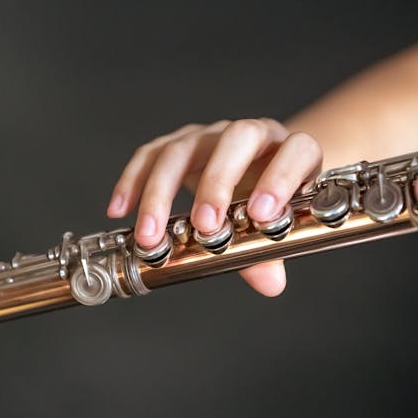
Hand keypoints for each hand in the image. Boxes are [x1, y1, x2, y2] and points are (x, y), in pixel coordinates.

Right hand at [107, 118, 322, 296]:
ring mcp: (212, 135)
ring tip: (151, 234)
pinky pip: (151, 154)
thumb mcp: (276, 225)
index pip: (296, 151)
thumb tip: (269, 283)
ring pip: (184, 148)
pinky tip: (121, 210)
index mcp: (290, 151)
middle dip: (217, 182)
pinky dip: (133, 181)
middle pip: (237, 139)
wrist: (256, 173)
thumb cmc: (269, 199)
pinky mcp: (179, 142)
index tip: (260, 214)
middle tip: (203, 225)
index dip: (281, 178)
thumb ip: (271, 252)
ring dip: (163, 192)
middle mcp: (252, 135)